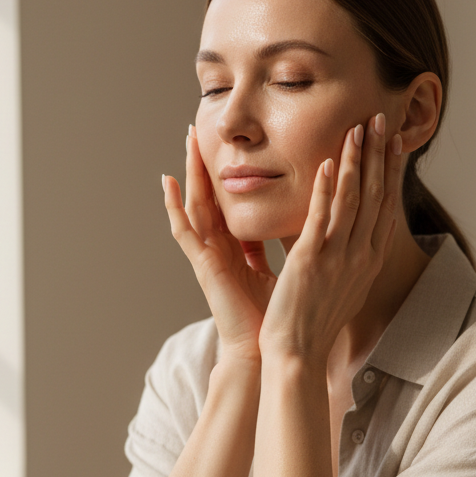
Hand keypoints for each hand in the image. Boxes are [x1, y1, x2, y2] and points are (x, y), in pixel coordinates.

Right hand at [163, 126, 275, 361]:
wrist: (268, 349)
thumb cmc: (277, 316)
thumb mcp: (286, 270)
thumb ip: (287, 248)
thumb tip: (308, 227)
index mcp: (240, 249)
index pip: (232, 203)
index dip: (230, 175)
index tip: (231, 147)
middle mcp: (222, 249)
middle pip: (212, 196)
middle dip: (206, 163)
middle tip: (199, 127)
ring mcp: (210, 256)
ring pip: (197, 205)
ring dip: (190, 172)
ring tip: (186, 139)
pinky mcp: (204, 266)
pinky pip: (184, 231)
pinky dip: (174, 207)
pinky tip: (167, 183)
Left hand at [258, 113, 402, 362]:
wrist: (299, 354)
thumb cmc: (315, 325)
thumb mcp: (344, 289)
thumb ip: (350, 261)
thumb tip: (354, 244)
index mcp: (368, 261)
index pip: (385, 207)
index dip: (391, 171)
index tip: (393, 142)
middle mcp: (361, 256)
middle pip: (376, 195)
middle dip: (379, 154)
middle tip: (382, 118)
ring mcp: (338, 258)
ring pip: (353, 199)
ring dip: (357, 160)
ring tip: (358, 127)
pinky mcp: (311, 260)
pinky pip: (322, 217)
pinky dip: (327, 187)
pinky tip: (329, 161)